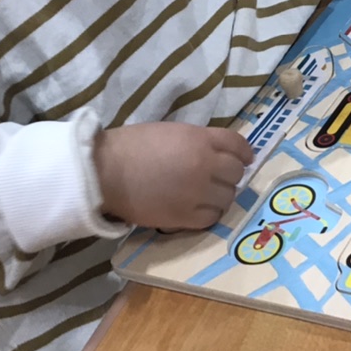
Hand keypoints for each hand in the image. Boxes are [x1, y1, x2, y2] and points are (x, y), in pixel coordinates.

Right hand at [93, 122, 251, 230]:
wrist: (104, 172)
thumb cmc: (131, 146)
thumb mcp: (171, 132)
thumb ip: (198, 141)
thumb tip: (216, 154)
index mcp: (200, 139)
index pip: (238, 145)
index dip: (245, 153)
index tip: (246, 159)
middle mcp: (205, 165)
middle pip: (236, 173)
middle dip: (230, 175)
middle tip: (218, 179)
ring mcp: (197, 192)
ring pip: (228, 197)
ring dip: (221, 196)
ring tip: (207, 196)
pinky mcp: (185, 217)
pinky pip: (212, 217)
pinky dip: (209, 214)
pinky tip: (199, 209)